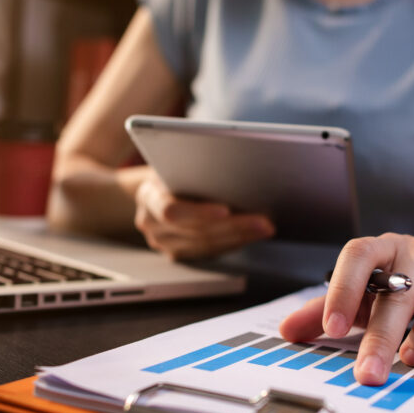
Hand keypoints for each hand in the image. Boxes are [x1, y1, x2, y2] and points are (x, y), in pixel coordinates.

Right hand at [134, 173, 274, 259]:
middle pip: (196, 232)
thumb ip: (197, 167)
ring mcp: (163, 243)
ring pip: (206, 246)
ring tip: (265, 227)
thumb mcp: (179, 158)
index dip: (200, 213)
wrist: (158, 185)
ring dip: (240, 237)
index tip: (227, 210)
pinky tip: (253, 234)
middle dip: (234, 226)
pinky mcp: (178, 253)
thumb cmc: (175, 166)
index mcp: (148, 196)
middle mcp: (151, 224)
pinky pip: (209, 252)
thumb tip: (238, 171)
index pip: (172, 211)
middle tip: (264, 221)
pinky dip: (234, 242)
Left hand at [279, 234, 413, 384]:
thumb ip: (326, 310)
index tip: (330, 330)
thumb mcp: (367, 294)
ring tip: (413, 357)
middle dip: (382, 337)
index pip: (358, 254)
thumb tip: (286, 330)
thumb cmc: (410, 285)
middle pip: (400, 288)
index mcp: (384, 248)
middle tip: (369, 374)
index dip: (342, 290)